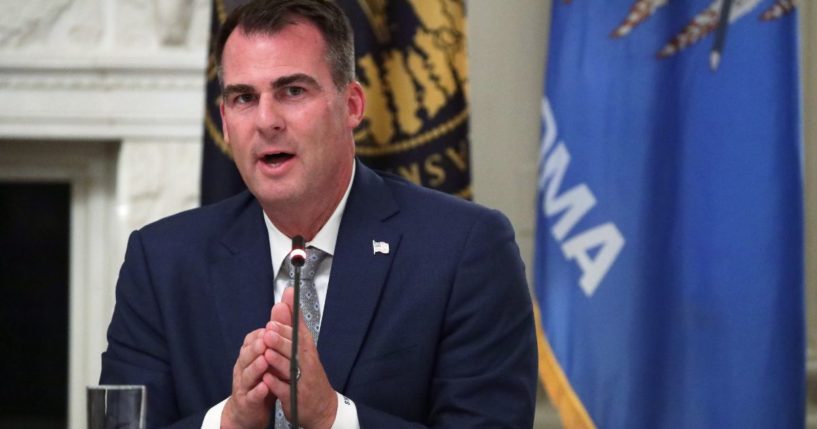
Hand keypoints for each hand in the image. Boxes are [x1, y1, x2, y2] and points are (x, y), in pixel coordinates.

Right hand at [221, 328, 279, 428]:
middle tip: (266, 340)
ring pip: (247, 374)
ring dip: (256, 367)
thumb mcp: (270, 354)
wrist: (249, 408)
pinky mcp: (247, 402)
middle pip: (247, 355)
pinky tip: (265, 387)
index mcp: (250, 354)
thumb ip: (276, 331)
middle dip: (256, 347)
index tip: (271, 327)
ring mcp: (244, 385)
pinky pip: (252, 396)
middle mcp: (244, 367)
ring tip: (265, 360)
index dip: (261, 334)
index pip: (252, 340)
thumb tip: (282, 304)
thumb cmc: (262, 377)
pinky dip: (258, 391)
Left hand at [263, 287, 337, 428]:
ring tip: (266, 350)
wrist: (321, 406)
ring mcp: (302, 382)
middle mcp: (308, 364)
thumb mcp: (302, 347)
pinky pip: (286, 391)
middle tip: (269, 328)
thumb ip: (292, 324)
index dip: (290, 322)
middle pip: (296, 350)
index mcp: (307, 350)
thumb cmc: (308, 372)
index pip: (301, 333)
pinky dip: (277, 384)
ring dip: (279, 360)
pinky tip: (266, 378)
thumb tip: (284, 299)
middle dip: (283, 339)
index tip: (279, 309)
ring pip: (291, 370)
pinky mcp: (296, 398)